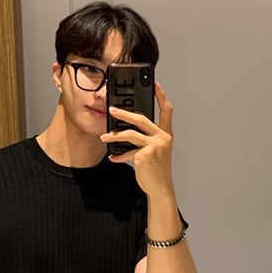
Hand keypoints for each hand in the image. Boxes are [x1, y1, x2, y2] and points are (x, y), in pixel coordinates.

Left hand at [100, 81, 175, 197]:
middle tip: (112, 110)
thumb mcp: (156, 151)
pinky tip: (113, 158)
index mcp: (166, 134)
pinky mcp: (144, 156)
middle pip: (141, 119)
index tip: (155, 84)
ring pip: (130, 134)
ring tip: (104, 136)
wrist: (160, 187)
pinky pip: (127, 152)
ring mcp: (154, 146)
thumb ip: (146, 139)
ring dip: (114, 135)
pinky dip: (118, 156)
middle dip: (124, 113)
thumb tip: (125, 131)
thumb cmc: (157, 170)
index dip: (161, 96)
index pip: (167, 111)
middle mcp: (162, 138)